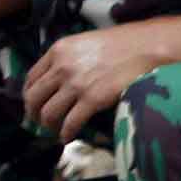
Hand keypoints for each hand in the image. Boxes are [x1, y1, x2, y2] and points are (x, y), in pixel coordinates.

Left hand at [21, 14, 180, 140]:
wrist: (150, 46)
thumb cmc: (123, 44)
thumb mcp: (87, 43)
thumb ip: (69, 59)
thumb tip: (58, 80)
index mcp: (59, 50)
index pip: (32, 78)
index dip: (30, 95)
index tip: (33, 105)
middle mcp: (62, 66)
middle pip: (34, 97)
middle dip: (34, 113)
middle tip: (39, 123)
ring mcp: (76, 83)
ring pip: (48, 113)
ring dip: (49, 126)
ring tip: (55, 131)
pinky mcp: (93, 98)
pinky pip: (70, 123)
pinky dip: (66, 133)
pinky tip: (68, 137)